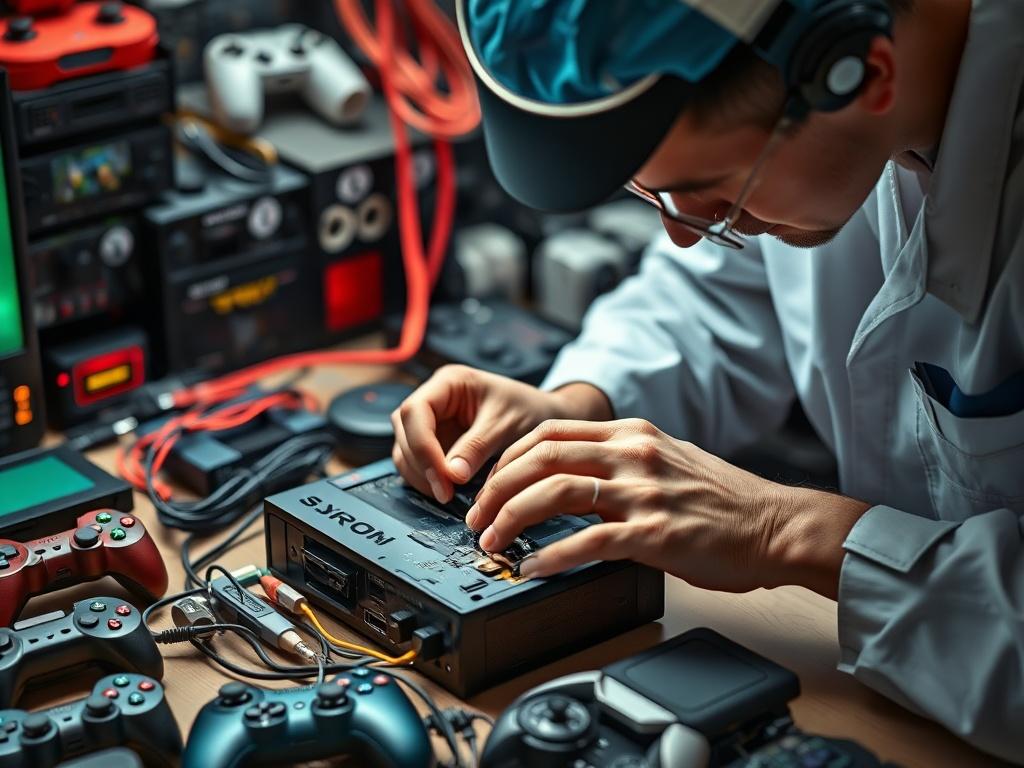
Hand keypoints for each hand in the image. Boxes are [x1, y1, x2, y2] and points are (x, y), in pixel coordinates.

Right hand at [391, 365, 612, 503]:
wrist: (544, 417)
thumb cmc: (529, 409)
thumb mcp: (506, 425)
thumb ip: (477, 447)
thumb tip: (451, 475)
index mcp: (449, 381)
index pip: (415, 411)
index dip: (422, 446)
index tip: (442, 477)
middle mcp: (434, 398)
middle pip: (405, 431)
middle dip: (421, 464)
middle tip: (445, 493)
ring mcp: (432, 421)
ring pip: (405, 449)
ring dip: (420, 475)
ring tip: (447, 494)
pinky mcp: (436, 442)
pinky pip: (418, 462)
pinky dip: (427, 478)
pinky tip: (447, 490)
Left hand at [466, 418, 869, 596]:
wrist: (775, 524)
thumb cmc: (724, 499)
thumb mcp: (667, 459)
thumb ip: (621, 460)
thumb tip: (572, 475)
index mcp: (632, 433)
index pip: (550, 431)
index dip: (508, 458)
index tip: (490, 482)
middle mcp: (633, 454)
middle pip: (541, 457)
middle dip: (496, 488)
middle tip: (476, 516)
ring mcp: (643, 493)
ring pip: (555, 492)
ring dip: (511, 518)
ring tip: (491, 542)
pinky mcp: (655, 534)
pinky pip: (589, 541)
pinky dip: (552, 556)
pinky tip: (533, 568)